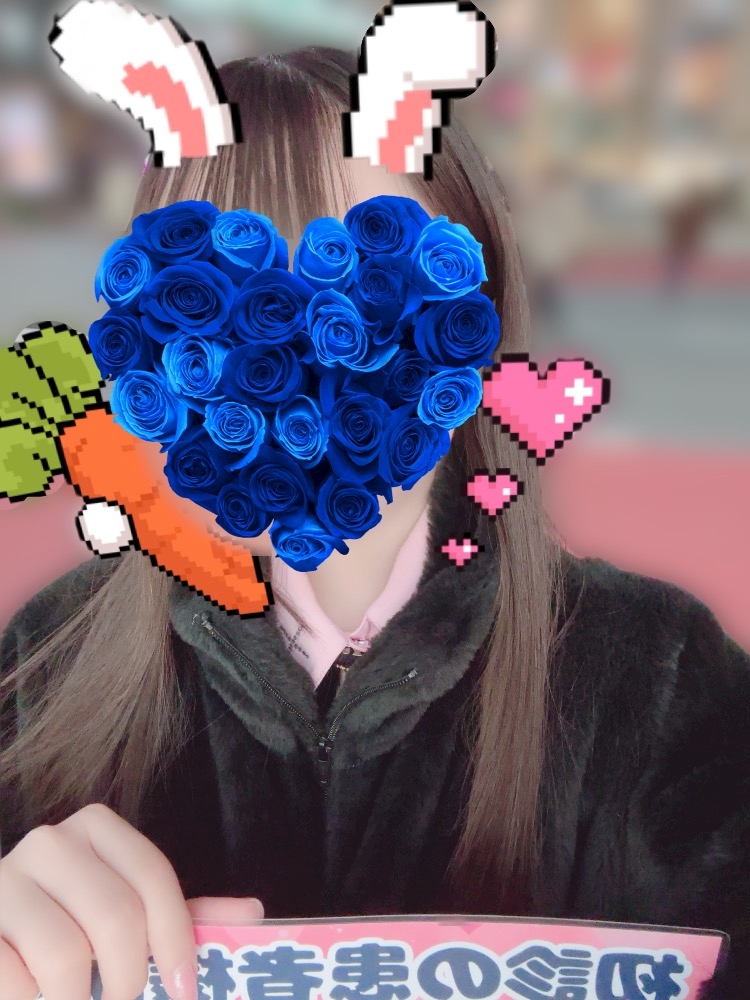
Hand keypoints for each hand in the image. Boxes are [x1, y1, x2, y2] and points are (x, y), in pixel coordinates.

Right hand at [0, 803, 263, 999]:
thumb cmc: (68, 924)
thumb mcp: (127, 911)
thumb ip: (185, 914)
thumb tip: (255, 913)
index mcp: (95, 827)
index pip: (153, 877)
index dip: (177, 940)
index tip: (186, 991)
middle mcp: (49, 841)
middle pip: (116, 917)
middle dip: (129, 980)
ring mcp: (5, 880)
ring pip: (65, 956)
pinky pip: (15, 983)